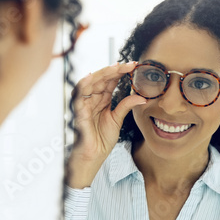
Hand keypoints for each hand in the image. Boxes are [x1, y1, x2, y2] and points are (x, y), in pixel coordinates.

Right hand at [66, 63, 146, 187]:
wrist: (94, 155)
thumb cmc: (102, 139)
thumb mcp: (118, 119)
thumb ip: (126, 105)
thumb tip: (142, 96)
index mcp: (101, 100)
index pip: (110, 81)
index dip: (120, 72)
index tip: (133, 66)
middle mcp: (92, 99)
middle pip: (101, 79)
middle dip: (114, 70)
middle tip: (129, 64)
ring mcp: (84, 104)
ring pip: (91, 82)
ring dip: (103, 73)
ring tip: (116, 67)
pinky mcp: (78, 111)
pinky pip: (78, 95)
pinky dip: (84, 84)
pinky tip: (92, 76)